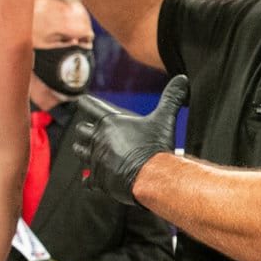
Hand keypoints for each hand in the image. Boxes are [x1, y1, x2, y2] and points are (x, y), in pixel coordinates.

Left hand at [72, 77, 188, 205]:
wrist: (153, 177)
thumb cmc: (156, 147)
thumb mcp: (165, 119)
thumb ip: (171, 97)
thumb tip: (182, 79)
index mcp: (110, 122)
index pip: (88, 105)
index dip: (86, 103)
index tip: (83, 102)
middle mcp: (99, 139)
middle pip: (81, 130)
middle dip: (85, 130)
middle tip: (91, 131)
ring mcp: (97, 159)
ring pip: (79, 152)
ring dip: (84, 151)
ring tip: (91, 152)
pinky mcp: (98, 179)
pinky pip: (86, 180)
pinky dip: (89, 180)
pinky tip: (93, 180)